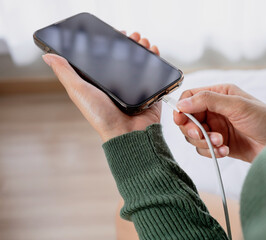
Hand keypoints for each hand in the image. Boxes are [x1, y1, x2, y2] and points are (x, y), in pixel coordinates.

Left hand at [43, 32, 160, 141]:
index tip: (117, 34)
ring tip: (144, 42)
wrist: (126, 133)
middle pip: (126, 58)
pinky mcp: (150, 93)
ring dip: (143, 49)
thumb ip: (66, 73)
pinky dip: (156, 61)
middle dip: (131, 44)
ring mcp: (135, 88)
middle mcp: (118, 84)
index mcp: (101, 82)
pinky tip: (154, 51)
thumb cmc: (101, 116)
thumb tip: (48, 56)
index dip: (113, 44)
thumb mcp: (78, 91)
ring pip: (141, 63)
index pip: (107, 57)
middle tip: (134, 36)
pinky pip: (155, 74)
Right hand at [173, 84, 265, 161]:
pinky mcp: (219, 144)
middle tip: (202, 136)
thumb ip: (208, 101)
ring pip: (194, 136)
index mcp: (218, 94)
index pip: (190, 97)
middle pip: (188, 119)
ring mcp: (216, 128)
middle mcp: (214, 110)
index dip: (182, 109)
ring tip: (221, 143)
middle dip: (193, 130)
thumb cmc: (265, 119)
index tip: (181, 120)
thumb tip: (183, 103)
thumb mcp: (237, 105)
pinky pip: (204, 149)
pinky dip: (211, 151)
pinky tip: (225, 151)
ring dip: (205, 142)